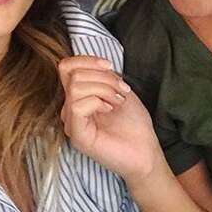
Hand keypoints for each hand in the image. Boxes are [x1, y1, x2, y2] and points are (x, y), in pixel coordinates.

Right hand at [58, 56, 165, 183]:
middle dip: (103, 77)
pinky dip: (97, 102)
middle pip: (73, 74)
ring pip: (75, 88)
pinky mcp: (77, 135)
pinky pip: (77, 106)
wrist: (145, 151)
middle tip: (121, 91)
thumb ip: (102, 75)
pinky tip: (109, 110)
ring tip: (117, 101)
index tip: (109, 66)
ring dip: (103, 89)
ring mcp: (72, 122)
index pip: (66, 67)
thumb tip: (93, 64)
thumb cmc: (134, 123)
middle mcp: (70, 108)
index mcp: (78, 96)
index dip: (87, 60)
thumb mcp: (118, 88)